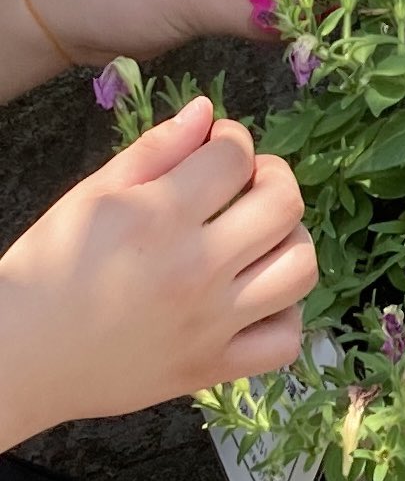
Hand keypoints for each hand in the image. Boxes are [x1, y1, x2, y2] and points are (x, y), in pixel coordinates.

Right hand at [0, 98, 315, 448]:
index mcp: (158, 218)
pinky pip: (286, 340)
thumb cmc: (47, 270)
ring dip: (290, 242)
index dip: (233, 141)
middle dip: (274, 179)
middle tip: (249, 185)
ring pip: (300, 268)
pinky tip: (257, 298)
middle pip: (285, 204)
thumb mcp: (89, 196)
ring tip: (260, 239)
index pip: (236, 158)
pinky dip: (284, 315)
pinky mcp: (213, 368)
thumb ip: (155, 150)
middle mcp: (194, 268)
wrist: (17, 358)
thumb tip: (207, 112)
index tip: (220, 148)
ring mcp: (211, 323)